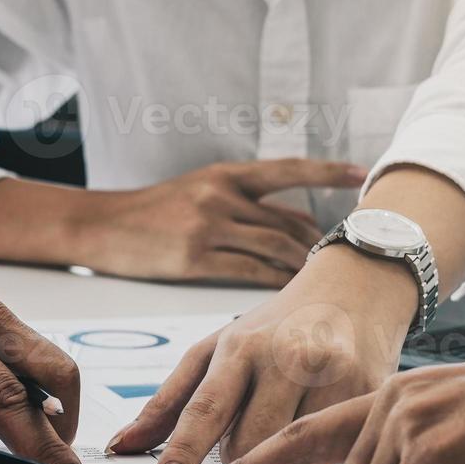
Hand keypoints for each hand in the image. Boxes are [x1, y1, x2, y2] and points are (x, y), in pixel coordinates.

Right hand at [73, 160, 364, 285]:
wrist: (103, 225)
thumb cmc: (154, 212)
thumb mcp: (199, 190)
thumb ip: (245, 202)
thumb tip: (297, 224)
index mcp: (224, 174)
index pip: (287, 169)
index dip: (326, 171)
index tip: (361, 172)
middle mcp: (220, 195)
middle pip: (286, 221)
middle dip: (318, 243)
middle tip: (344, 259)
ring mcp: (208, 226)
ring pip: (274, 247)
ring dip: (301, 266)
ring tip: (321, 283)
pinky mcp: (195, 258)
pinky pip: (249, 272)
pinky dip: (274, 283)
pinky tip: (289, 294)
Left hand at [108, 244, 419, 463]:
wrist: (356, 287)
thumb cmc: (275, 325)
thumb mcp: (216, 349)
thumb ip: (168, 402)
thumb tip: (120, 447)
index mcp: (240, 346)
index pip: (205, 408)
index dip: (183, 452)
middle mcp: (287, 359)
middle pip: (249, 445)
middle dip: (235, 462)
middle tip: (237, 450)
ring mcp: (332, 376)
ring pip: (290, 453)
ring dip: (276, 456)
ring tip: (282, 421)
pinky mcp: (368, 393)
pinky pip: (330, 449)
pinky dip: (316, 447)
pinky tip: (318, 417)